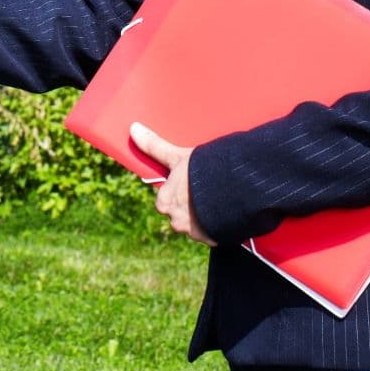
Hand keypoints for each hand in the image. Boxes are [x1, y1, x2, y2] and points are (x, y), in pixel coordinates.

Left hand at [129, 121, 214, 245]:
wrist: (236, 189)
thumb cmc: (202, 170)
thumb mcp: (177, 156)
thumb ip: (154, 146)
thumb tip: (133, 129)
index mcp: (165, 202)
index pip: (167, 198)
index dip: (180, 189)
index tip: (191, 182)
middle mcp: (176, 221)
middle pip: (181, 213)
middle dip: (191, 205)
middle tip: (206, 189)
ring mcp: (195, 233)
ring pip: (196, 224)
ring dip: (204, 216)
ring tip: (219, 199)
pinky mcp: (214, 241)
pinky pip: (213, 233)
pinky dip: (217, 225)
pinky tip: (226, 211)